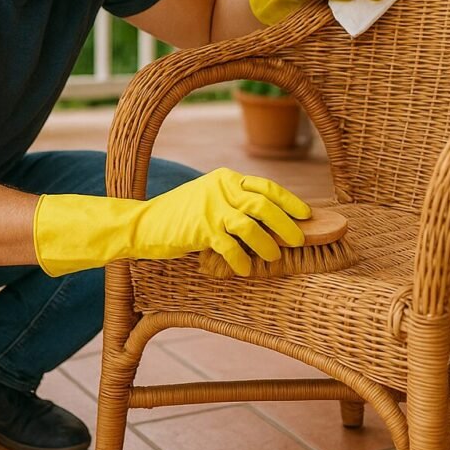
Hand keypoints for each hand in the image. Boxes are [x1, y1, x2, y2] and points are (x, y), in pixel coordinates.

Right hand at [32, 168, 310, 276]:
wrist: (144, 224)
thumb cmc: (180, 216)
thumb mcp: (210, 199)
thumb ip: (236, 203)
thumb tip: (272, 220)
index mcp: (227, 178)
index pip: (267, 187)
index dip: (290, 202)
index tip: (306, 216)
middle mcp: (221, 189)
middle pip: (265, 204)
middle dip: (286, 225)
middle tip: (298, 241)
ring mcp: (211, 209)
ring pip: (251, 225)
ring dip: (267, 245)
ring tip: (274, 258)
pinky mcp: (200, 229)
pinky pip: (230, 247)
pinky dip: (242, 261)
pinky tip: (246, 270)